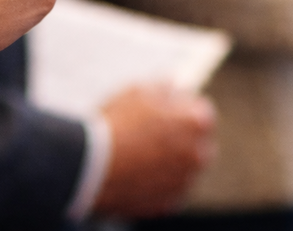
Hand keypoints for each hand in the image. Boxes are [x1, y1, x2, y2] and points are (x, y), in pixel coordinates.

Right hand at [92, 85, 216, 217]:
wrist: (90, 166)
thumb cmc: (116, 123)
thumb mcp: (140, 90)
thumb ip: (165, 88)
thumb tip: (174, 88)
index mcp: (196, 123)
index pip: (201, 112)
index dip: (181, 109)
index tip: (165, 112)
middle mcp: (199, 155)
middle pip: (197, 143)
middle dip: (181, 137)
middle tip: (152, 134)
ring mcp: (185, 182)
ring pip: (183, 169)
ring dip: (170, 162)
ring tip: (138, 154)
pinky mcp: (168, 203)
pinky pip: (168, 189)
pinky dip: (157, 183)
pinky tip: (135, 173)